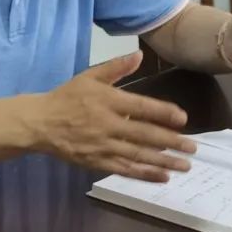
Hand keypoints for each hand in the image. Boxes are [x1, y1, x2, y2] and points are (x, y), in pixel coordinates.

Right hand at [32, 51, 195, 181]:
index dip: (163, 113)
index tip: (182, 118)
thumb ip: (116, 67)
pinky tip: (162, 176)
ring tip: (185, 165)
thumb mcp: (90, 76)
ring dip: (163, 161)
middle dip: (171, 142)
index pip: (141, 107)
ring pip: (138, 156)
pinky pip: (125, 170)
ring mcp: (103, 146)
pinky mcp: (97, 163)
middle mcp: (107, 125)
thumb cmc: (67, 97)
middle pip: (144, 135)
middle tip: (192, 147)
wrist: (40, 123)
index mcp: (107, 101)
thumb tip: (140, 55)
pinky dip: (144, 174)